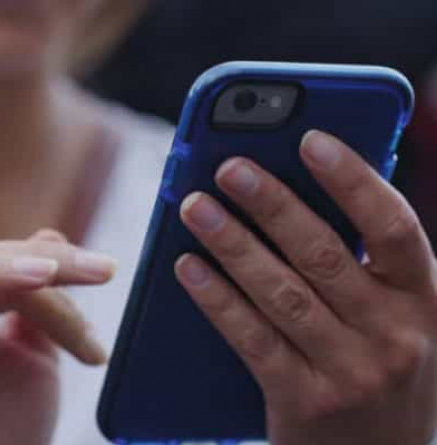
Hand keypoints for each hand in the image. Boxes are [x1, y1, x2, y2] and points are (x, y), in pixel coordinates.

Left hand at [174, 130, 436, 444]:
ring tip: (194, 206)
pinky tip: (187, 267)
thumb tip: (294, 194)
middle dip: (272, 205)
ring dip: (233, 243)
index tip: (310, 139)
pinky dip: (217, 298)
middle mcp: (397, 335)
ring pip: (281, 292)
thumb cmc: (377, 372)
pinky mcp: (306, 401)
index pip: (395, 227)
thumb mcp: (394, 321)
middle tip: (228, 168)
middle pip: (324, 254)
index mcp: (426, 301)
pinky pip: (252, 338)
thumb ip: (360, 267)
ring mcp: (353, 372)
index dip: (353, 179)